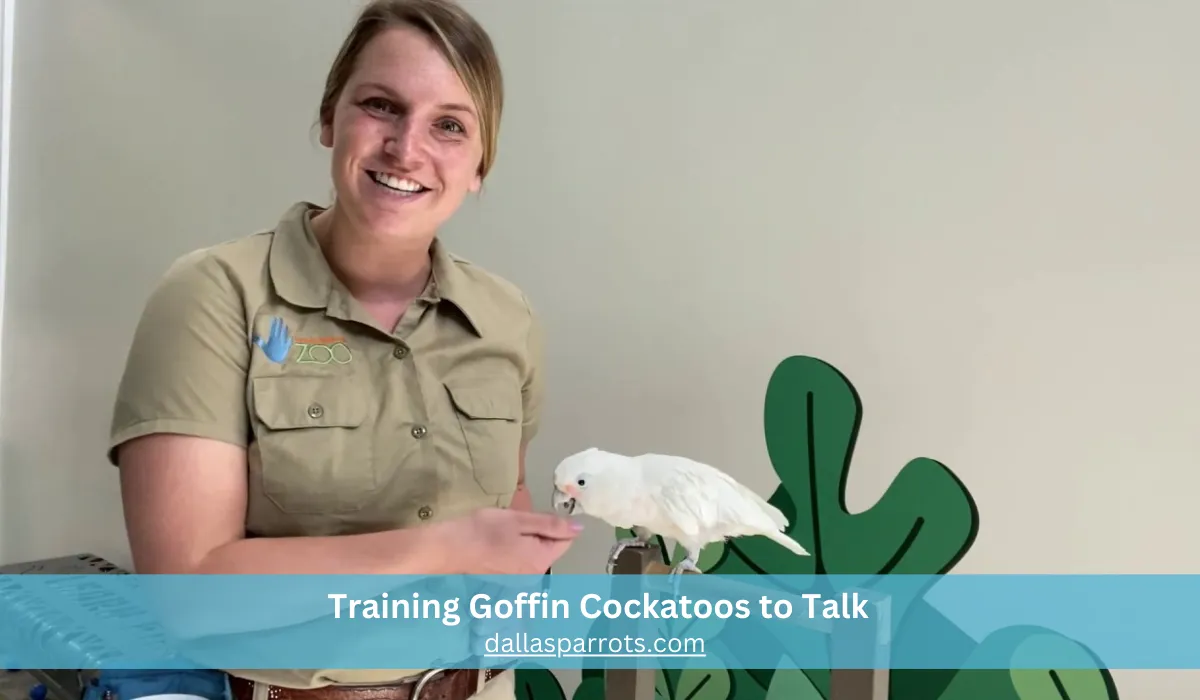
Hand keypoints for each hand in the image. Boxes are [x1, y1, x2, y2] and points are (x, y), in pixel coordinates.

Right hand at [449, 508, 582, 574]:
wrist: (447, 549)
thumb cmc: (482, 530)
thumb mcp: (519, 520)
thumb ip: (551, 524)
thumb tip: (579, 528)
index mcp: (541, 560)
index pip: (566, 539)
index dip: (553, 524)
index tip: (532, 517)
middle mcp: (535, 575)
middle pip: (550, 546)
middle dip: (538, 532)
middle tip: (514, 524)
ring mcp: (520, 580)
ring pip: (535, 551)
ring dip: (525, 539)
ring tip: (503, 533)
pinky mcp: (508, 579)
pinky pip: (522, 558)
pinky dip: (514, 548)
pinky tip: (497, 543)